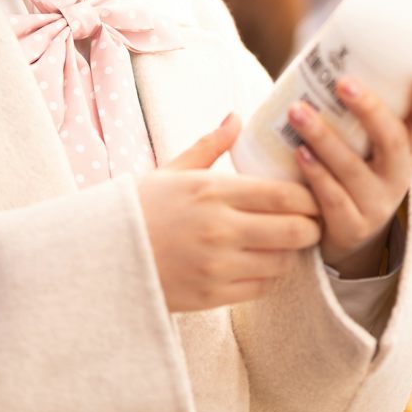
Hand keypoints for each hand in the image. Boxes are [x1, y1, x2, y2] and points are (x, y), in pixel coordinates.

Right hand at [137, 114, 322, 312]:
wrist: (98, 257)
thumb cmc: (139, 208)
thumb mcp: (171, 171)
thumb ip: (210, 145)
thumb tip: (237, 116)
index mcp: (212, 191)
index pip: (284, 194)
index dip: (310, 197)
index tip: (313, 197)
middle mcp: (219, 228)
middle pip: (295, 230)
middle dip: (311, 227)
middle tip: (309, 223)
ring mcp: (216, 265)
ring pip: (283, 262)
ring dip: (290, 253)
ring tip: (282, 244)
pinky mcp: (212, 295)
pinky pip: (261, 288)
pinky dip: (268, 277)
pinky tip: (259, 265)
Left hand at [289, 74, 411, 275]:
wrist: (347, 235)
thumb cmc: (351, 171)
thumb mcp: (367, 147)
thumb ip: (355, 116)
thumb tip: (321, 56)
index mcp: (407, 150)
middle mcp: (397, 176)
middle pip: (392, 142)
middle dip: (370, 111)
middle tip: (343, 83)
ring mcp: (377, 204)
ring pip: (354, 169)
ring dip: (324, 138)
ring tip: (298, 112)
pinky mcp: (352, 227)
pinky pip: (333, 199)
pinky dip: (315, 174)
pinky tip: (299, 153)